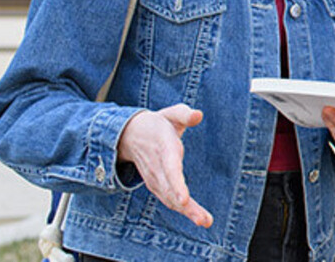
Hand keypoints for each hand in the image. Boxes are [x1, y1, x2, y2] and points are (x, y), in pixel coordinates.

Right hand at [117, 104, 212, 227]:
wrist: (130, 135)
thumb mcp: (171, 114)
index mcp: (164, 148)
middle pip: (171, 190)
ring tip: (204, 221)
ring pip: (170, 198)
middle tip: (203, 220)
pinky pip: (168, 199)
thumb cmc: (158, 124)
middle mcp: (158, 167)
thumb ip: (185, 114)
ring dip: (187, 211)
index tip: (183, 199)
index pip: (170, 168)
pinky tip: (197, 217)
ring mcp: (155, 178)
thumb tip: (198, 115)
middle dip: (186, 206)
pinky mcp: (156, 185)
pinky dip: (182, 209)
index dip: (176, 184)